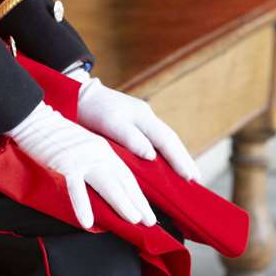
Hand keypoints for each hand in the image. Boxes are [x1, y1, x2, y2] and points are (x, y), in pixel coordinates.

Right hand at [7, 102, 156, 229]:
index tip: (148, 214)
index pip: (127, 177)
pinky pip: (75, 188)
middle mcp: (99, 154)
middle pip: (123, 182)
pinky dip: (82, 206)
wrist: (36, 120)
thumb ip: (96, 164)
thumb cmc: (58, 137)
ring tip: (133, 220)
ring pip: (107, 184)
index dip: (139, 196)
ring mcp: (83, 159)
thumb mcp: (84, 147)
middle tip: (150, 222)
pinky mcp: (65, 164)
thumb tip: (105, 188)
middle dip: (138, 203)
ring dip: (122, 203)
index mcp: (104, 151)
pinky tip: (87, 223)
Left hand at [70, 72, 199, 181]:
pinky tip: (166, 164)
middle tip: (197, 179)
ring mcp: (142, 120)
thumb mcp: (110, 123)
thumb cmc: (92, 110)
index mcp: (144, 116)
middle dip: (185, 159)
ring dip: (177, 157)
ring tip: (188, 175)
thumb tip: (153, 156)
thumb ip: (131, 138)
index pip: (167, 141)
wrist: (78, 96)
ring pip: (165, 140)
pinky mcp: (134, 125)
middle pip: (172, 140)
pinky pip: (156, 140)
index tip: (190, 177)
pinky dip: (165, 153)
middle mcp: (147, 117)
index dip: (179, 159)